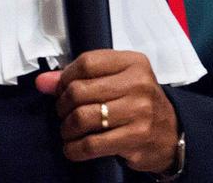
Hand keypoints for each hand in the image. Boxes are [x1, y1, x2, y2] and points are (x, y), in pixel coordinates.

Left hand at [37, 51, 181, 173]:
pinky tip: (75, 147)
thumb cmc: (137, 103)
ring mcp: (139, 111)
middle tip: (66, 114)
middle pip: (79, 91)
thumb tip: (42, 82)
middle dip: (62, 106)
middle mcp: (138, 83)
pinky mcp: (135, 137)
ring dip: (67, 129)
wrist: (169, 132)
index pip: (87, 62)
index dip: (65, 78)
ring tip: (70, 131)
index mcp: (134, 63)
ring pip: (81, 118)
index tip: (63, 90)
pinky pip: (90, 144)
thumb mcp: (116, 81)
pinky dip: (73, 149)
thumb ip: (79, 78)